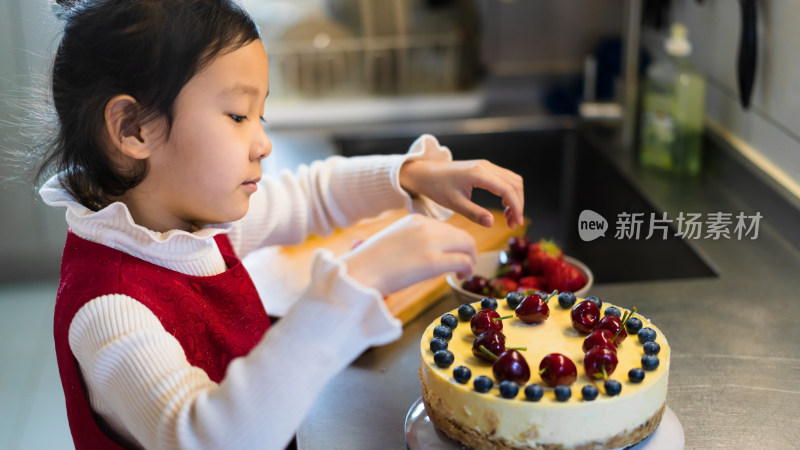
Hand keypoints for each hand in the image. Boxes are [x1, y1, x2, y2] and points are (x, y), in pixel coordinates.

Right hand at [340, 214, 476, 296]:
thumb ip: (414, 241)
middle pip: (462, 235)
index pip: (447, 228)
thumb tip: (427, 254)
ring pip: (467, 245)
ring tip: (463, 273)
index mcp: (415, 220)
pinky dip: (467, 269)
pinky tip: (460, 276)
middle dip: (467, 251)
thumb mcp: (394, 241)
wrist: (358, 273)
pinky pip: (463, 261)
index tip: (452, 255)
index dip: (454, 244)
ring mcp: (431, 243)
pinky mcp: (433, 262)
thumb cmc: (370, 263)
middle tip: (464, 266)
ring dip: (470, 260)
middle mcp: (426, 227)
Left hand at [399, 159, 524, 227]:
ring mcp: (486, 165)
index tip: (516, 223)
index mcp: (479, 174)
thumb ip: (474, 214)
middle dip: (518, 204)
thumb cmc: (437, 188)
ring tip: (510, 217)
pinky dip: (509, 192)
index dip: (516, 207)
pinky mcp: (484, 168)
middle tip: (513, 223)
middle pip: (515, 183)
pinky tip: (504, 206)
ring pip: (512, 180)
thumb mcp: (454, 204)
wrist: (426, 173)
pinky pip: (505, 178)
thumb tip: (492, 223)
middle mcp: (485, 166)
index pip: (507, 190)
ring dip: (515, 198)